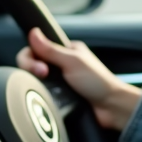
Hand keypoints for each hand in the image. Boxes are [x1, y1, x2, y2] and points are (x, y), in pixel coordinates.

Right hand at [16, 28, 141, 129]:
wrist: (110, 108)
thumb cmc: (98, 82)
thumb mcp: (72, 62)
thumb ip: (51, 49)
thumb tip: (33, 32)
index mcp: (66, 51)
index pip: (36, 48)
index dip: (31, 57)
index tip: (40, 67)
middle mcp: (61, 64)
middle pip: (32, 64)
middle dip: (33, 70)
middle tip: (44, 76)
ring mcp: (58, 81)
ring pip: (35, 80)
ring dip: (37, 83)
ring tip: (48, 88)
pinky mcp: (58, 96)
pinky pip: (41, 93)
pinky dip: (41, 94)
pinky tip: (47, 97)